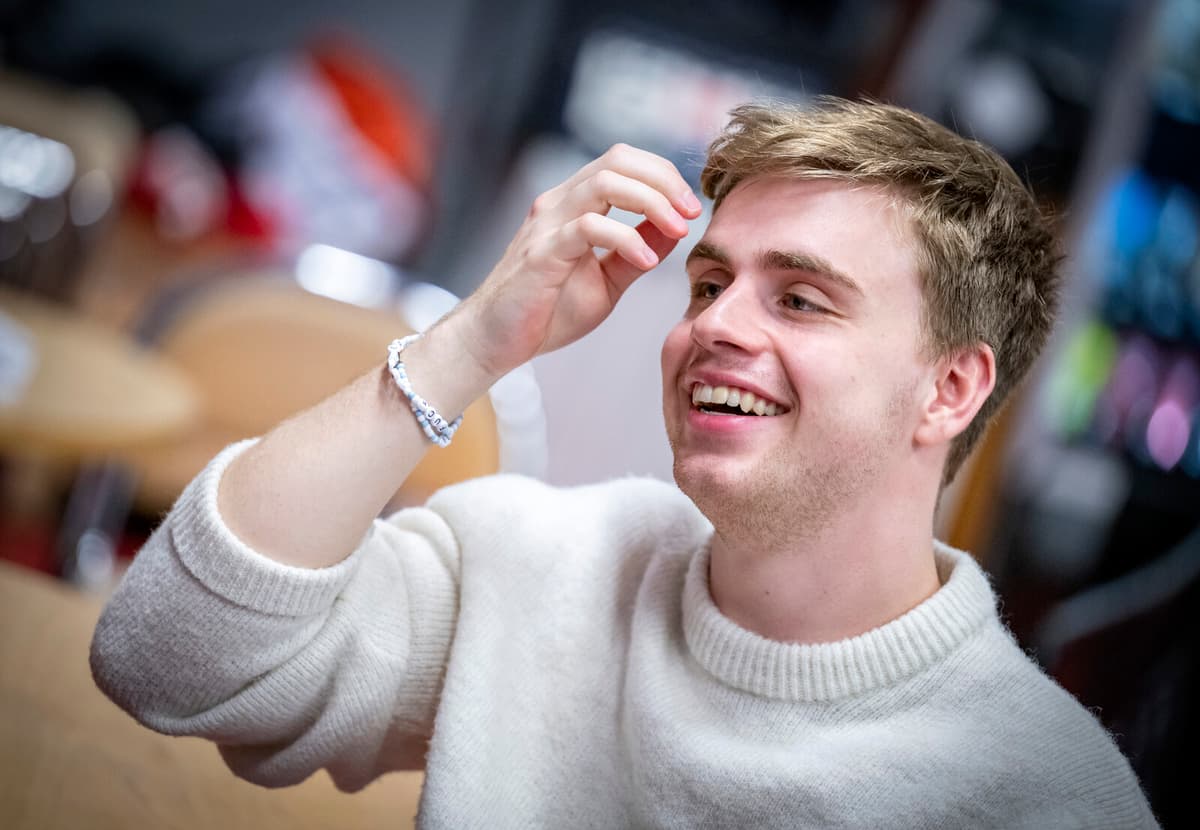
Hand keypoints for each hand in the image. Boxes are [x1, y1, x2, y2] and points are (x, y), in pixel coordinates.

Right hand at [451, 144, 701, 377]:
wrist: (495, 342)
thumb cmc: (546, 312)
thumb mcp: (607, 280)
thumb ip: (638, 251)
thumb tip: (676, 228)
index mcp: (574, 205)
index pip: (623, 162)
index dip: (664, 175)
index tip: (692, 207)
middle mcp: (558, 203)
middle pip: (618, 160)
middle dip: (664, 180)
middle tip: (692, 212)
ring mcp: (547, 225)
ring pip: (605, 183)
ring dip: (651, 201)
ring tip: (678, 230)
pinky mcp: (541, 253)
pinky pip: (589, 228)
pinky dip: (626, 239)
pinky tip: (646, 262)